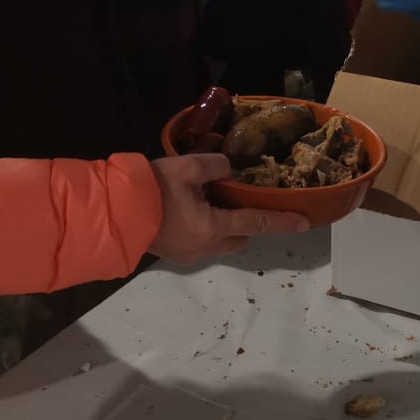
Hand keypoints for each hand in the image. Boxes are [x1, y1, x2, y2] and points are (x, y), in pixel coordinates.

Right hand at [148, 154, 309, 262]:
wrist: (113, 212)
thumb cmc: (152, 190)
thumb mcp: (186, 167)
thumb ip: (215, 165)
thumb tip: (228, 169)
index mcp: (212, 227)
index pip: (257, 222)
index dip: (283, 221)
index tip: (305, 222)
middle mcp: (205, 247)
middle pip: (238, 238)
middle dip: (246, 223)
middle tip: (238, 199)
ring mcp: (187, 254)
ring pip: (219, 243)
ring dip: (223, 226)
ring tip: (210, 201)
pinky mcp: (173, 253)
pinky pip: (200, 242)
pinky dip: (204, 228)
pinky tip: (189, 210)